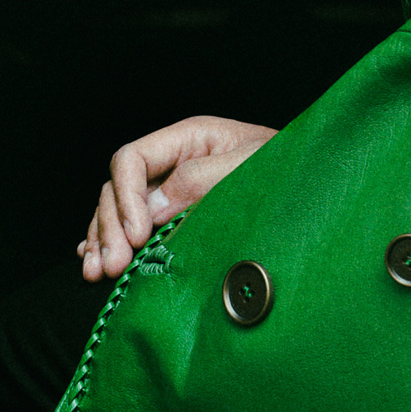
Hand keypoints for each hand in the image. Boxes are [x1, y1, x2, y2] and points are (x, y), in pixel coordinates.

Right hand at [78, 115, 275, 281]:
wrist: (317, 186)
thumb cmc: (290, 169)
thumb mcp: (250, 167)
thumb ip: (201, 180)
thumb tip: (152, 208)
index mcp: (189, 138)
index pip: (133, 160)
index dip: (126, 198)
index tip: (136, 236)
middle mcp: (174, 161)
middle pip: (118, 188)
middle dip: (109, 227)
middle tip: (112, 267)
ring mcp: (171, 189)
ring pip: (117, 210)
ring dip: (101, 239)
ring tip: (97, 272)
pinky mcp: (175, 216)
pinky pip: (129, 226)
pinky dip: (107, 241)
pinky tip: (94, 258)